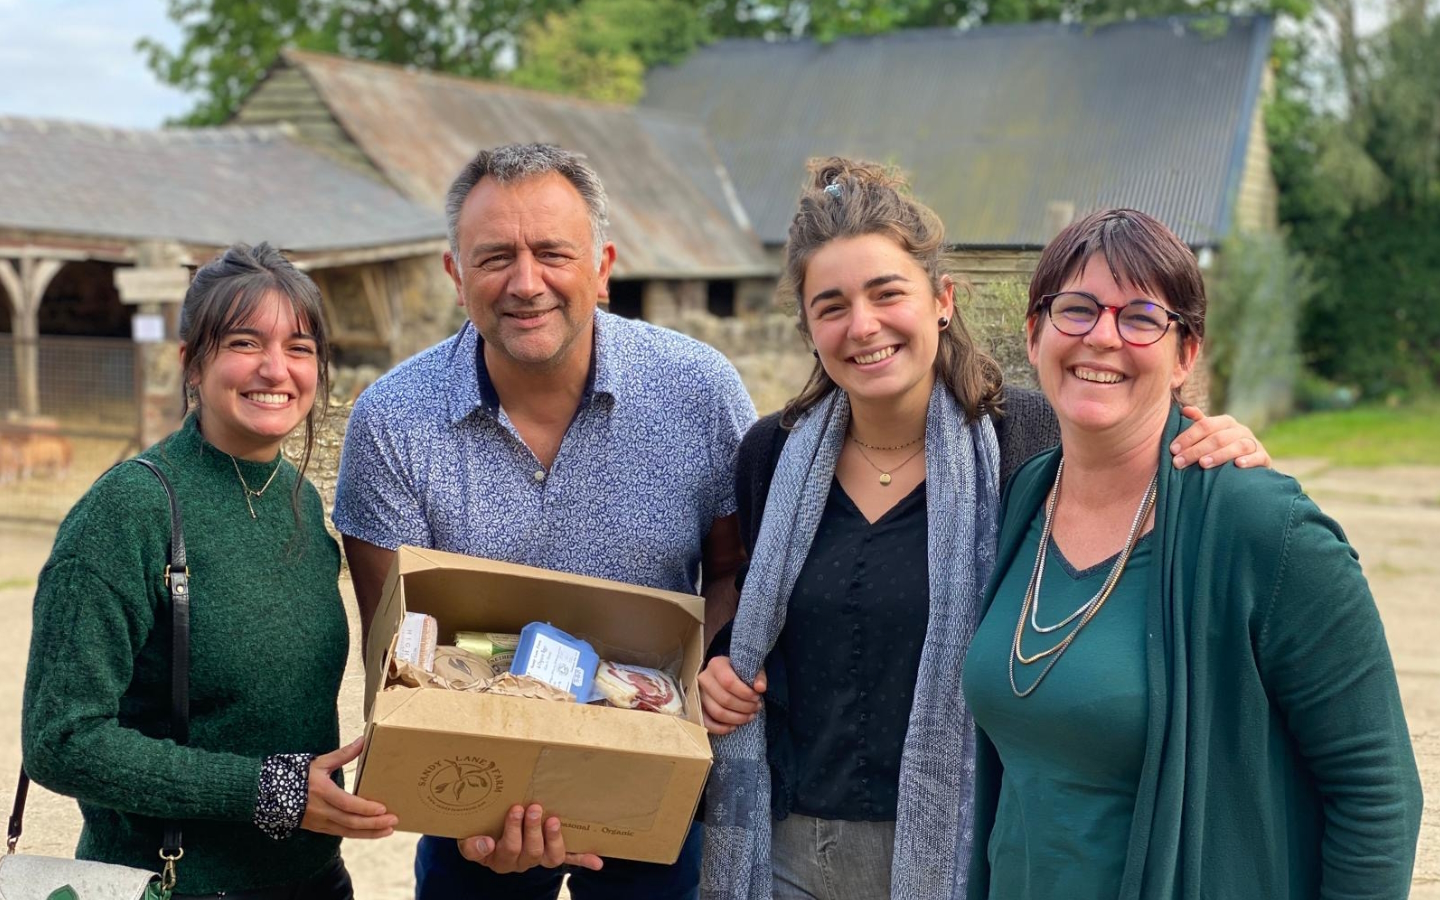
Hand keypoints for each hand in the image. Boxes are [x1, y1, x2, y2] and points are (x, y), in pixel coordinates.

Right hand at [300, 737, 398, 838]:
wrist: (270, 795)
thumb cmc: (297, 775)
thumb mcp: (319, 762)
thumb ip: (342, 754)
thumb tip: (363, 740)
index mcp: (322, 792)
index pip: (347, 804)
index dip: (365, 808)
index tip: (382, 809)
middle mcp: (321, 810)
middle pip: (351, 822)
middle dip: (374, 824)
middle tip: (394, 821)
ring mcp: (320, 822)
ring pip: (347, 832)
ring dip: (369, 833)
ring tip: (388, 831)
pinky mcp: (319, 828)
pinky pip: (342, 833)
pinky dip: (358, 835)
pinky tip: (372, 832)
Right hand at [457, 804, 603, 873]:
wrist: (486, 834)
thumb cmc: (478, 831)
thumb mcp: (466, 837)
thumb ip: (471, 844)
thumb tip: (485, 843)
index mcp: (500, 857)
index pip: (507, 849)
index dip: (513, 831)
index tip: (515, 809)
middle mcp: (521, 861)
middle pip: (530, 851)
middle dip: (532, 828)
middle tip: (534, 807)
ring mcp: (539, 857)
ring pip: (550, 857)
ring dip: (553, 838)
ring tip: (553, 820)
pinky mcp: (553, 852)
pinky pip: (569, 859)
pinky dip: (583, 860)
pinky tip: (597, 862)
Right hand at [698, 656, 765, 735]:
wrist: (726, 675)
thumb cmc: (739, 672)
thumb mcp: (750, 669)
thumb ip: (758, 676)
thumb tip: (760, 688)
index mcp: (716, 665)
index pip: (729, 682)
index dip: (745, 693)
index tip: (757, 697)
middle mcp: (704, 678)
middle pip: (724, 699)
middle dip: (744, 707)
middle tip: (756, 708)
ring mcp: (699, 694)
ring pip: (717, 712)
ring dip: (736, 718)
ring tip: (750, 716)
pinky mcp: (698, 708)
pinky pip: (706, 723)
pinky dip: (721, 728)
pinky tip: (734, 727)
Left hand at [1171, 406, 1272, 470]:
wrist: (1250, 462)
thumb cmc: (1222, 447)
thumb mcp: (1210, 434)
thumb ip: (1198, 423)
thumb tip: (1184, 409)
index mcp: (1225, 422)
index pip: (1205, 425)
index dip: (1188, 437)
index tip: (1172, 450)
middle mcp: (1240, 430)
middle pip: (1218, 438)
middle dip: (1196, 450)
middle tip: (1179, 462)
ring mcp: (1253, 443)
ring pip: (1238, 446)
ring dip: (1220, 455)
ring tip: (1203, 464)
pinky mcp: (1264, 457)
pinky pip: (1258, 456)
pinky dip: (1249, 460)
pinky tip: (1238, 465)